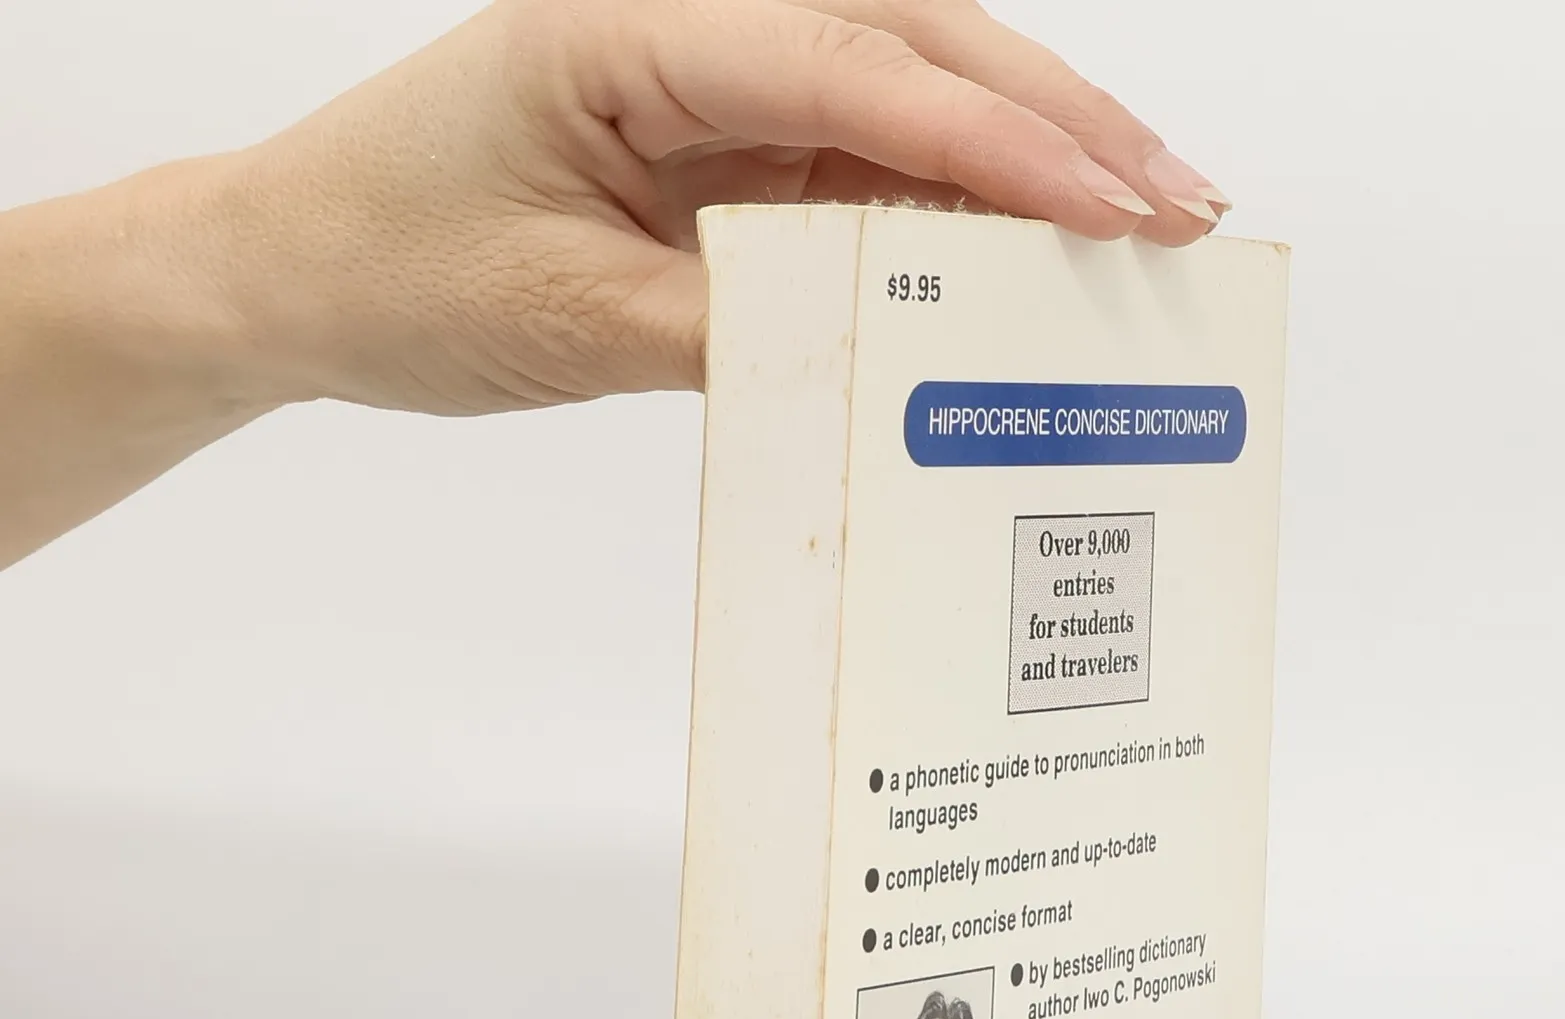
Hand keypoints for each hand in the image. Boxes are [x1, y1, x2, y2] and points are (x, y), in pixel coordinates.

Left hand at [216, 0, 1231, 412]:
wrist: (299, 269)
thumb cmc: (395, 265)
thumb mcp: (567, 319)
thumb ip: (735, 328)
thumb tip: (890, 353)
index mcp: (629, 25)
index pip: (852, 67)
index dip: (995, 136)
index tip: (1107, 200)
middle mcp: (689, 26)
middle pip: (913, 43)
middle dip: (1059, 120)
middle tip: (1178, 203)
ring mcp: (716, 81)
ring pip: (909, 90)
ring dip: (1028, 151)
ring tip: (1141, 220)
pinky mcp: (728, 144)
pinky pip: (866, 162)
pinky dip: (957, 203)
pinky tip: (1031, 249)